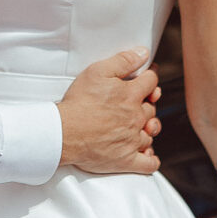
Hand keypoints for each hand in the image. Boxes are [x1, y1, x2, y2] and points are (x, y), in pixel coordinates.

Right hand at [57, 48, 160, 174]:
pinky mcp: (127, 160)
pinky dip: (150, 159)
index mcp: (131, 95)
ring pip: (150, 134)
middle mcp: (136, 118)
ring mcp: (133, 140)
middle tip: (138, 101)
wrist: (64, 132)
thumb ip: (123, 61)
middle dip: (148, 103)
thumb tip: (144, 53)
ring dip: (148, 128)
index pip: (152, 82)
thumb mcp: (97, 72)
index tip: (148, 76)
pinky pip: (148, 164)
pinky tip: (146, 154)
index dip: (151, 76)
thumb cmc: (79, 101)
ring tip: (139, 126)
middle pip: (152, 108)